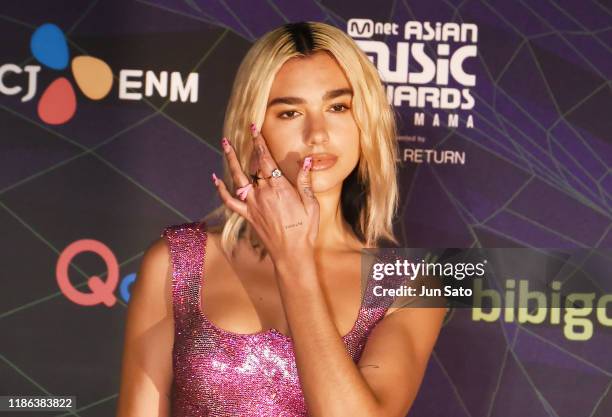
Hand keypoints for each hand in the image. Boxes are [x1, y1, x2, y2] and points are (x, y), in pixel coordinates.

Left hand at [212, 123, 319, 264]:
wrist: (291, 253)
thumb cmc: (305, 229)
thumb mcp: (311, 204)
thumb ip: (306, 181)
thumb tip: (307, 160)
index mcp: (280, 187)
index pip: (267, 159)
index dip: (259, 142)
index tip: (254, 128)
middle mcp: (263, 193)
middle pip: (251, 165)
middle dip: (246, 146)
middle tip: (241, 131)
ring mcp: (253, 204)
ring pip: (238, 177)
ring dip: (230, 160)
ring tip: (225, 144)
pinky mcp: (248, 215)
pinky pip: (230, 201)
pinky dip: (221, 189)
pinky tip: (215, 178)